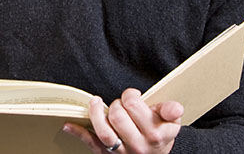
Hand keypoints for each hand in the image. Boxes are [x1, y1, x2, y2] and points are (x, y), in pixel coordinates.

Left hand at [63, 88, 182, 153]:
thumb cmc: (160, 134)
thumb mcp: (171, 123)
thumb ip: (171, 111)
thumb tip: (174, 108)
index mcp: (155, 133)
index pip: (135, 106)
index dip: (130, 96)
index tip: (132, 96)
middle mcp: (138, 145)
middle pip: (118, 116)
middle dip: (117, 104)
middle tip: (121, 104)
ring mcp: (121, 152)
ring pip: (104, 132)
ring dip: (95, 113)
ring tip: (95, 102)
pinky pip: (90, 143)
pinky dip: (77, 133)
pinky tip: (68, 124)